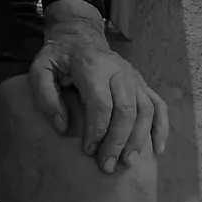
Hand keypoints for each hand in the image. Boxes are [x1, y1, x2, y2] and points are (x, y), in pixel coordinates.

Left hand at [28, 14, 166, 173]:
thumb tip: (63, 127)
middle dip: (118, 141)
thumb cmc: (58, 57)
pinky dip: (161, 127)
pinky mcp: (142, 83)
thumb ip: (47, 98)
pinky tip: (157, 149)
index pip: (101, 104)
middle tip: (107, 166)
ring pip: (145, 110)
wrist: (79, 35)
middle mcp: (119, 70)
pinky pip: (159, 105)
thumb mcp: (40, 70)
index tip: (88, 151)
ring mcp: (134, 77)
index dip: (97, 130)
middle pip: (126, 110)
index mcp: (92, 66)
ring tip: (127, 163)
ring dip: (138, 139)